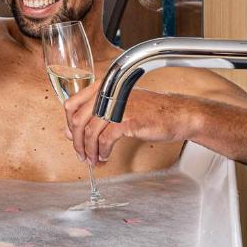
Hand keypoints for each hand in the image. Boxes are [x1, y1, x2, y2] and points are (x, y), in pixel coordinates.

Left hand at [64, 85, 186, 164]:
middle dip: (77, 142)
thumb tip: (70, 132)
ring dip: (90, 150)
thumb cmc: (149, 111)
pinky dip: (103, 151)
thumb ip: (94, 116)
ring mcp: (116, 106)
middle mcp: (107, 94)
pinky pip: (106, 139)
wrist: (178, 115)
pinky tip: (105, 156)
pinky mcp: (127, 119)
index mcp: (102, 87)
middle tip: (81, 154)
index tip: (71, 136)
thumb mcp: (117, 109)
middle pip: (78, 120)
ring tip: (93, 160)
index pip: (72, 104)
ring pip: (90, 132)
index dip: (67, 124)